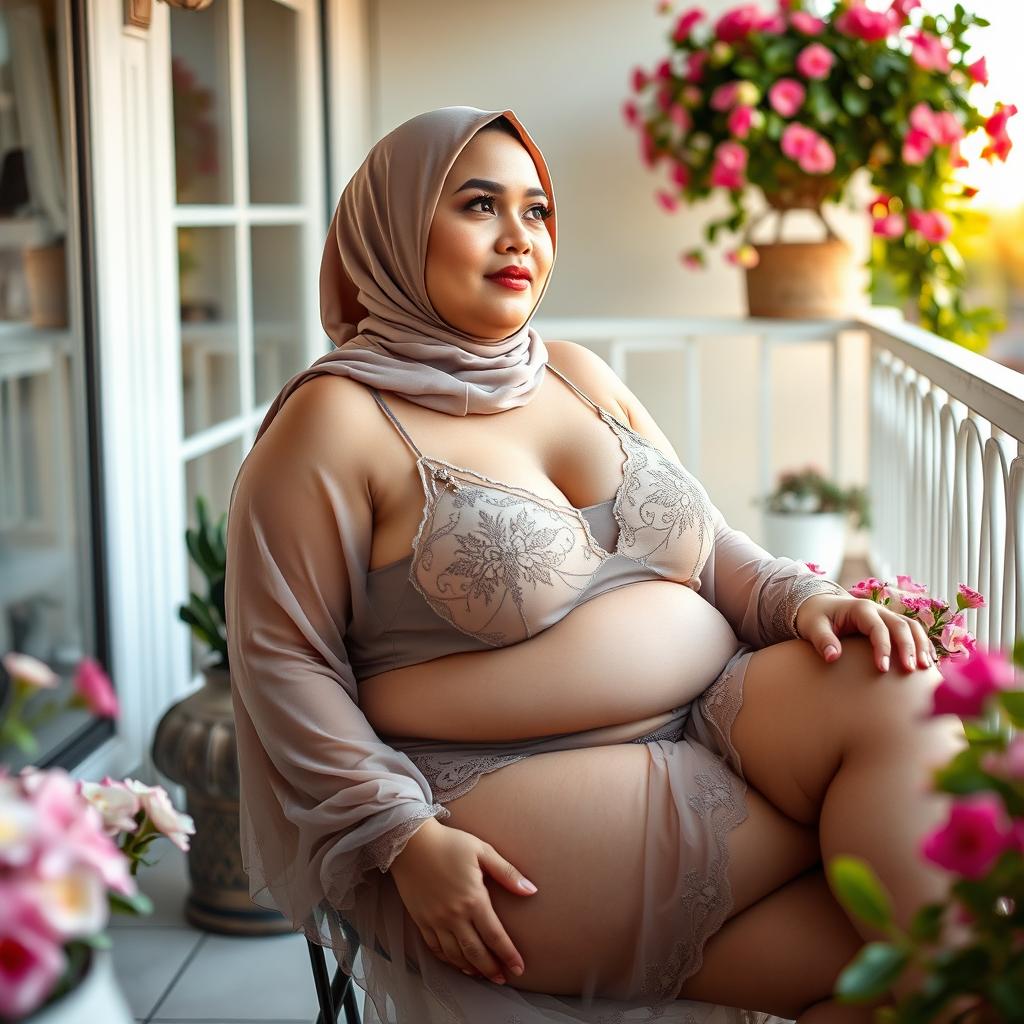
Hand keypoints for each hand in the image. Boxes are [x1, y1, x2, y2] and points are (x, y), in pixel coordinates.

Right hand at [389, 818, 536, 984]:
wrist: (410, 843)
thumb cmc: (449, 843)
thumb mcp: (482, 851)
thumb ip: (507, 873)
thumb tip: (531, 890)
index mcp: (473, 899)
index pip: (495, 936)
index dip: (509, 954)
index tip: (519, 968)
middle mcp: (454, 916)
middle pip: (476, 952)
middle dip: (492, 969)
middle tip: (502, 978)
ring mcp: (435, 921)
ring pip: (455, 955)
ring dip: (471, 968)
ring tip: (483, 974)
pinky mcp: (421, 921)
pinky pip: (435, 948)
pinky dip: (448, 960)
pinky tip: (457, 962)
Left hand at [794, 594, 934, 673]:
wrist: (818, 605)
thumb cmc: (815, 617)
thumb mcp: (812, 626)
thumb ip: (822, 640)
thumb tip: (833, 658)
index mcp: (860, 609)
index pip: (877, 627)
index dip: (882, 647)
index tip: (883, 669)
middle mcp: (877, 610)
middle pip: (901, 625)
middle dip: (909, 647)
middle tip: (912, 670)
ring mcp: (886, 615)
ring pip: (912, 626)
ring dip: (921, 645)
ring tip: (927, 668)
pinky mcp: (889, 624)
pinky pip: (911, 631)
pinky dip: (922, 644)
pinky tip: (928, 662)